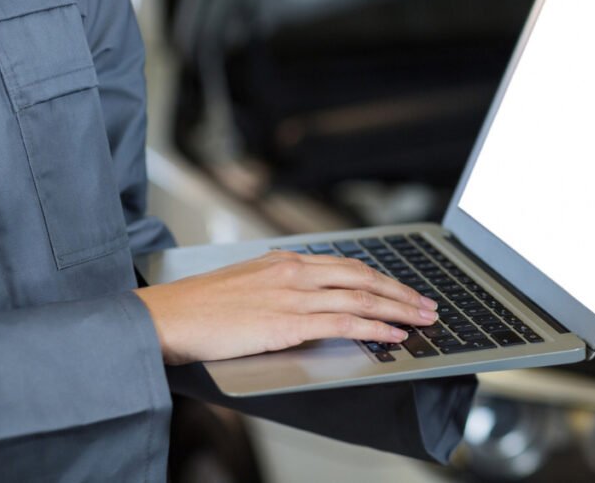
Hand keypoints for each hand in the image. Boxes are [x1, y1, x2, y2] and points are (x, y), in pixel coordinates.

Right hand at [133, 250, 437, 364]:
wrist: (167, 317)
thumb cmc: (199, 306)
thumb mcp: (247, 282)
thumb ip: (280, 285)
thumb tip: (307, 297)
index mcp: (286, 260)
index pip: (348, 265)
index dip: (382, 277)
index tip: (403, 288)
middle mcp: (295, 272)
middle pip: (363, 277)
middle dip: (401, 291)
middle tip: (427, 304)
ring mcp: (293, 295)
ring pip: (361, 297)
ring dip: (399, 309)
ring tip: (422, 320)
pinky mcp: (287, 322)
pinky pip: (343, 322)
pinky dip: (374, 327)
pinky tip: (393, 334)